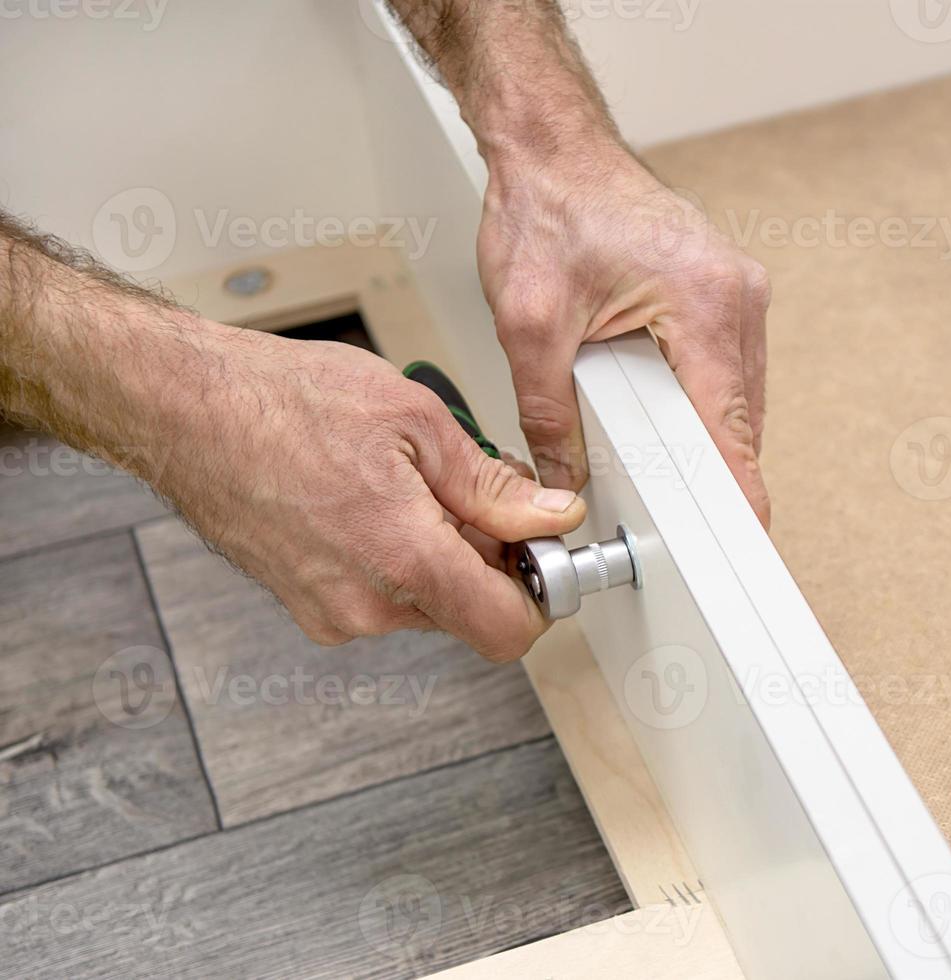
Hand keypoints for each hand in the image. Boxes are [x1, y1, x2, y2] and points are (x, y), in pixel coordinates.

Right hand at [154, 326, 586, 661]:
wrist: (180, 407)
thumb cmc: (282, 399)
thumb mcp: (417, 422)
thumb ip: (493, 486)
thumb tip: (551, 517)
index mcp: (404, 562)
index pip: (508, 630)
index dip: (542, 595)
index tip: (548, 554)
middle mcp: (365, 606)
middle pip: (471, 610)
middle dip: (492, 556)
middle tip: (479, 489)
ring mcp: (330, 611)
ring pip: (428, 601)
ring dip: (443, 552)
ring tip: (414, 481)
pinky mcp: (306, 603)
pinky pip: (383, 593)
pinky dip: (400, 555)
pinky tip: (377, 497)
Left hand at [476, 153, 772, 526]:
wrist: (554, 147)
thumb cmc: (547, 208)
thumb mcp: (529, 323)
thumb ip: (548, 411)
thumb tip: (565, 473)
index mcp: (702, 301)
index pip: (728, 424)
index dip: (738, 490)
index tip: (747, 535)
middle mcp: (736, 293)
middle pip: (740, 416)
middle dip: (710, 467)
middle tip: (675, 515)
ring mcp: (738, 288)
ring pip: (737, 395)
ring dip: (702, 431)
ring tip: (658, 460)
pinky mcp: (724, 289)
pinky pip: (726, 367)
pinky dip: (699, 398)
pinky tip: (661, 413)